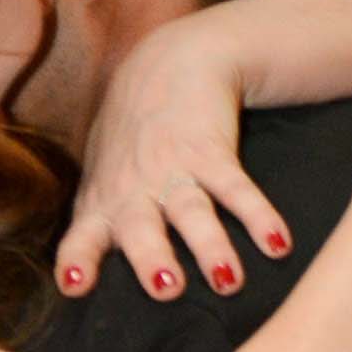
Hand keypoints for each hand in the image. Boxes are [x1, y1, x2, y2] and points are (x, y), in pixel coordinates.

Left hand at [58, 27, 289, 305]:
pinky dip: (260, 217)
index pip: (82, 239)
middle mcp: (134, 189)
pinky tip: (278, 244)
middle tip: (167, 288)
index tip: (74, 286)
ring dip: (211, 247)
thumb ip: (101, 223)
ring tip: (228, 280)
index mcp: (103, 202)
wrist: (167, 63)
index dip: (77, 262)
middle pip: (140, 229)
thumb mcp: (103, 176)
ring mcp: (173, 169)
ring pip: (192, 212)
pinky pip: (237, 188)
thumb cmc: (131, 136)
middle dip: (151, 258)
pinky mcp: (211, 151)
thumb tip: (95, 283)